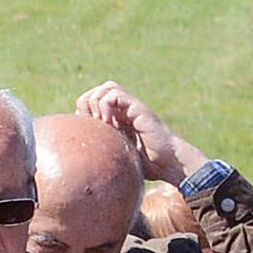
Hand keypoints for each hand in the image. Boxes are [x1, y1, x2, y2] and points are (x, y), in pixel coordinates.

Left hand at [76, 81, 199, 186]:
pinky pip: (115, 94)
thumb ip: (106, 152)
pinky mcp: (138, 108)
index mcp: (118, 118)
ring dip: (97, 102)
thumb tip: (83, 160)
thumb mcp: (120, 157)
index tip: (88, 129)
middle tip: (93, 123)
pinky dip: (106, 105)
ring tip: (101, 122)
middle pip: (98, 90)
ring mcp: (132, 107)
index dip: (84, 110)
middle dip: (88, 104)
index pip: (92, 101)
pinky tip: (109, 122)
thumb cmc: (148, 165)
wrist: (169, 163)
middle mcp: (125, 109)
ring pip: (107, 87)